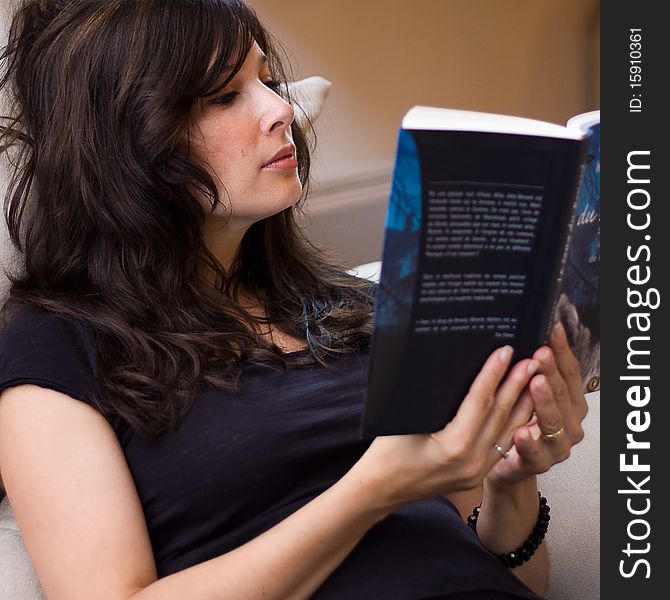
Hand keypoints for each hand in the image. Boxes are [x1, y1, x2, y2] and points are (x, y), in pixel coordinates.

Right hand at [354, 345, 540, 510]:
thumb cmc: (385, 452)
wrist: (381, 490)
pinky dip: (514, 422)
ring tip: (535, 376)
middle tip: (532, 358)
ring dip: (523, 402)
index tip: (506, 351)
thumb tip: (453, 366)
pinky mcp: (477, 475)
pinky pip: (501, 444)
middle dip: (517, 383)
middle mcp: (471, 461)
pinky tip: (522, 405)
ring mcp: (476, 471)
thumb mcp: (405, 418)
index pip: (480, 401)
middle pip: (500, 414)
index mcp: (453, 447)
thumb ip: (433, 398)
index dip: (494, 373)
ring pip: (507, 431)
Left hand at [485, 321, 587, 487]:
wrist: (507, 464)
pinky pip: (534, 453)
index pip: (570, 373)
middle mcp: (570, 424)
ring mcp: (556, 446)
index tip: (552, 330)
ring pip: (553, 422)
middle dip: (552, 371)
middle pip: (563, 394)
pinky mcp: (538, 463)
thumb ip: (532, 373)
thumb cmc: (517, 424)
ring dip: (544, 401)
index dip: (562, 351)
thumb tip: (527, 336)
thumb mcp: (527, 396)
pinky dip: (528, 442)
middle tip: (540, 354)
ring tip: (535, 383)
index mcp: (571, 404)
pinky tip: (521, 431)